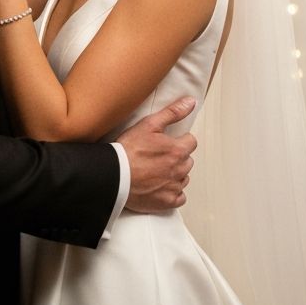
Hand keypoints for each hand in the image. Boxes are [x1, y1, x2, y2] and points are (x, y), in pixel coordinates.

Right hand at [117, 97, 197, 212]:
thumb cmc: (129, 149)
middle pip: (188, 160)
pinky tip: (161, 186)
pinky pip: (179, 197)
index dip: (180, 140)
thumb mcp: (149, 124)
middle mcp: (179, 170)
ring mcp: (173, 187)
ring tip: (158, 170)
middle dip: (178, 157)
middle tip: (160, 156)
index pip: (191, 142)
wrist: (114, 175)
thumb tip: (190, 102)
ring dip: (176, 174)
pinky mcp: (166, 202)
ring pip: (184, 178)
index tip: (168, 142)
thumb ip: (172, 112)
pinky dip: (173, 192)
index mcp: (177, 150)